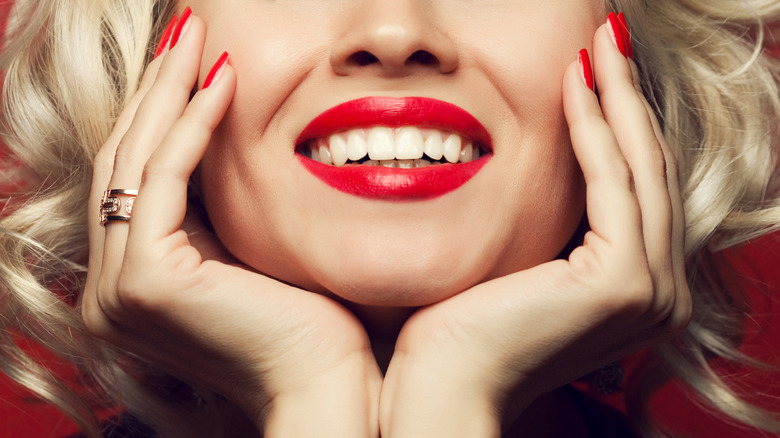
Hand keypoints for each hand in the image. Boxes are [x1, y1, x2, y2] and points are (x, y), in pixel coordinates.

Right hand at [81, 12, 379, 435]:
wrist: (326, 383)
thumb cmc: (306, 323)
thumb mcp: (249, 254)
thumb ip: (220, 212)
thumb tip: (225, 143)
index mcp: (136, 283)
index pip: (139, 178)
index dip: (162, 113)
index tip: (193, 62)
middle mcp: (111, 288)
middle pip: (126, 162)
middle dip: (157, 91)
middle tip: (184, 32)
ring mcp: (119, 288)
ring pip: (137, 162)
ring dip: (169, 93)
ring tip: (195, 38)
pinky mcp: (147, 280)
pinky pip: (164, 179)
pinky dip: (193, 125)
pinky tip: (221, 81)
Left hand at [380, 18, 690, 436]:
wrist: (441, 386)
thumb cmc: (464, 327)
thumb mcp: (520, 262)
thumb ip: (550, 224)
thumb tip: (546, 165)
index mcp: (636, 290)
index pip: (633, 186)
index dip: (619, 121)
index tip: (597, 68)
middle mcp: (661, 294)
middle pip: (648, 169)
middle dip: (627, 96)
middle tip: (609, 37)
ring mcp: (651, 291)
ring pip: (639, 167)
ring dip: (618, 98)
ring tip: (600, 43)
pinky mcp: (625, 282)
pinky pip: (612, 182)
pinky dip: (595, 128)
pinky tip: (574, 83)